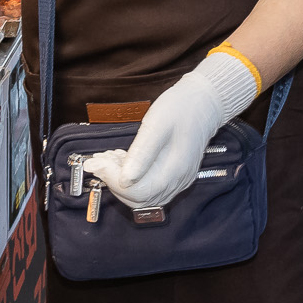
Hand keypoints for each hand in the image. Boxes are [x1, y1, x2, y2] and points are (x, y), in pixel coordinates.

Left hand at [89, 50, 259, 210]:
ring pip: (144, 196)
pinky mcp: (176, 176)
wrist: (203, 102)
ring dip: (122, 182)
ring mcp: (178, 181)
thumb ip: (141, 154)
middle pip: (139, 199)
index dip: (114, 181)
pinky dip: (134, 180)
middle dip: (115, 183)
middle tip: (102, 161)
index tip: (100, 163)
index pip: (137, 193)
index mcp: (174, 171)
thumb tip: (124, 179)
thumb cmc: (180, 108)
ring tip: (112, 159)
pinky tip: (126, 162)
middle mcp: (178, 181)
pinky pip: (151, 188)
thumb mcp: (156, 126)